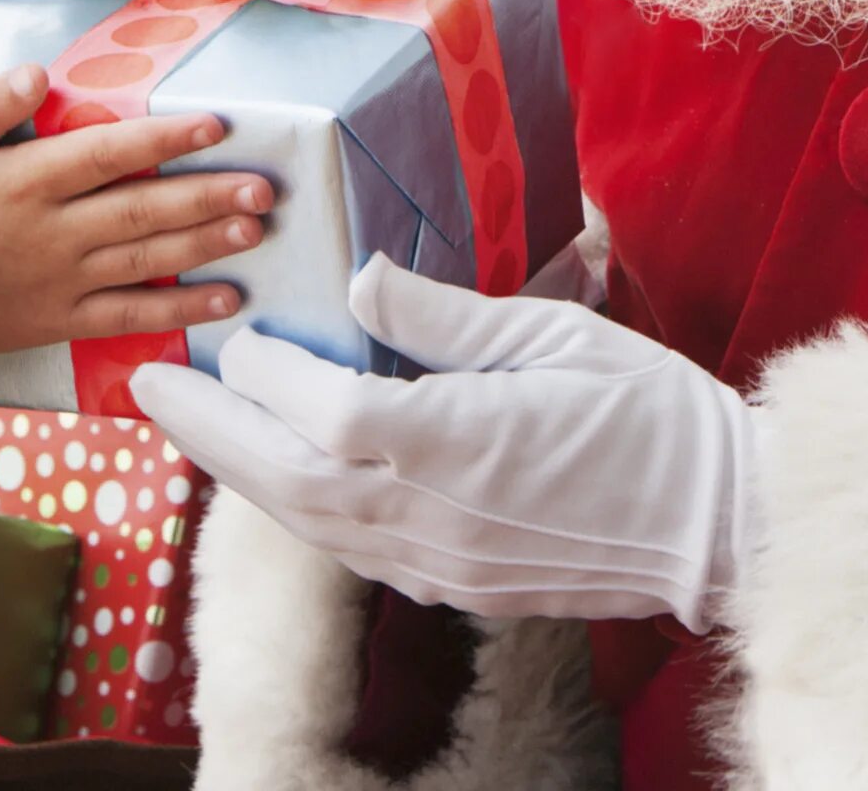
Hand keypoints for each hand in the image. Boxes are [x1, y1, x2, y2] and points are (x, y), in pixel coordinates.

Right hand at [0, 65, 272, 356]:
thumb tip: (37, 74)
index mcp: (24, 181)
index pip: (108, 153)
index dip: (166, 139)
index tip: (217, 126)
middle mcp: (53, 232)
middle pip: (143, 209)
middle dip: (208, 195)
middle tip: (264, 187)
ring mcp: (61, 281)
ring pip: (147, 259)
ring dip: (206, 244)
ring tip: (256, 229)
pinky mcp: (61, 321)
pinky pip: (131, 317)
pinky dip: (181, 311)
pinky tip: (225, 300)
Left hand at [132, 254, 757, 628]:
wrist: (720, 523)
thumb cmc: (649, 412)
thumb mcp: (553, 333)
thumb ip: (443, 315)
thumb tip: (358, 281)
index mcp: (462, 443)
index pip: (328, 413)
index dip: (271, 375)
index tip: (244, 335)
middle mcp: (436, 515)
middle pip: (288, 480)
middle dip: (208, 432)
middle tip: (147, 384)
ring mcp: (442, 563)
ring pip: (309, 524)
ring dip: (239, 473)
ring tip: (191, 424)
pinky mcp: (455, 586)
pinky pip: (349, 550)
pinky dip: (297, 507)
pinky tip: (273, 472)